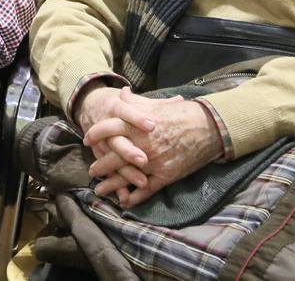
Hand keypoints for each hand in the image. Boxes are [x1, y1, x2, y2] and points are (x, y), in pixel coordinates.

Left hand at [84, 90, 222, 207]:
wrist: (208, 127)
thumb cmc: (180, 114)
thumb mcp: (155, 104)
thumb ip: (135, 102)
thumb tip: (121, 92)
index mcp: (136, 125)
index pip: (107, 129)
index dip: (94, 135)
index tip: (86, 140)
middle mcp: (141, 144)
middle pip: (113, 156)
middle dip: (99, 165)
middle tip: (91, 171)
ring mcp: (153, 162)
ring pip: (126, 176)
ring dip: (111, 184)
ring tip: (100, 190)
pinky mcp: (166, 175)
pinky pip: (146, 189)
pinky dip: (134, 197)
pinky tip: (125, 202)